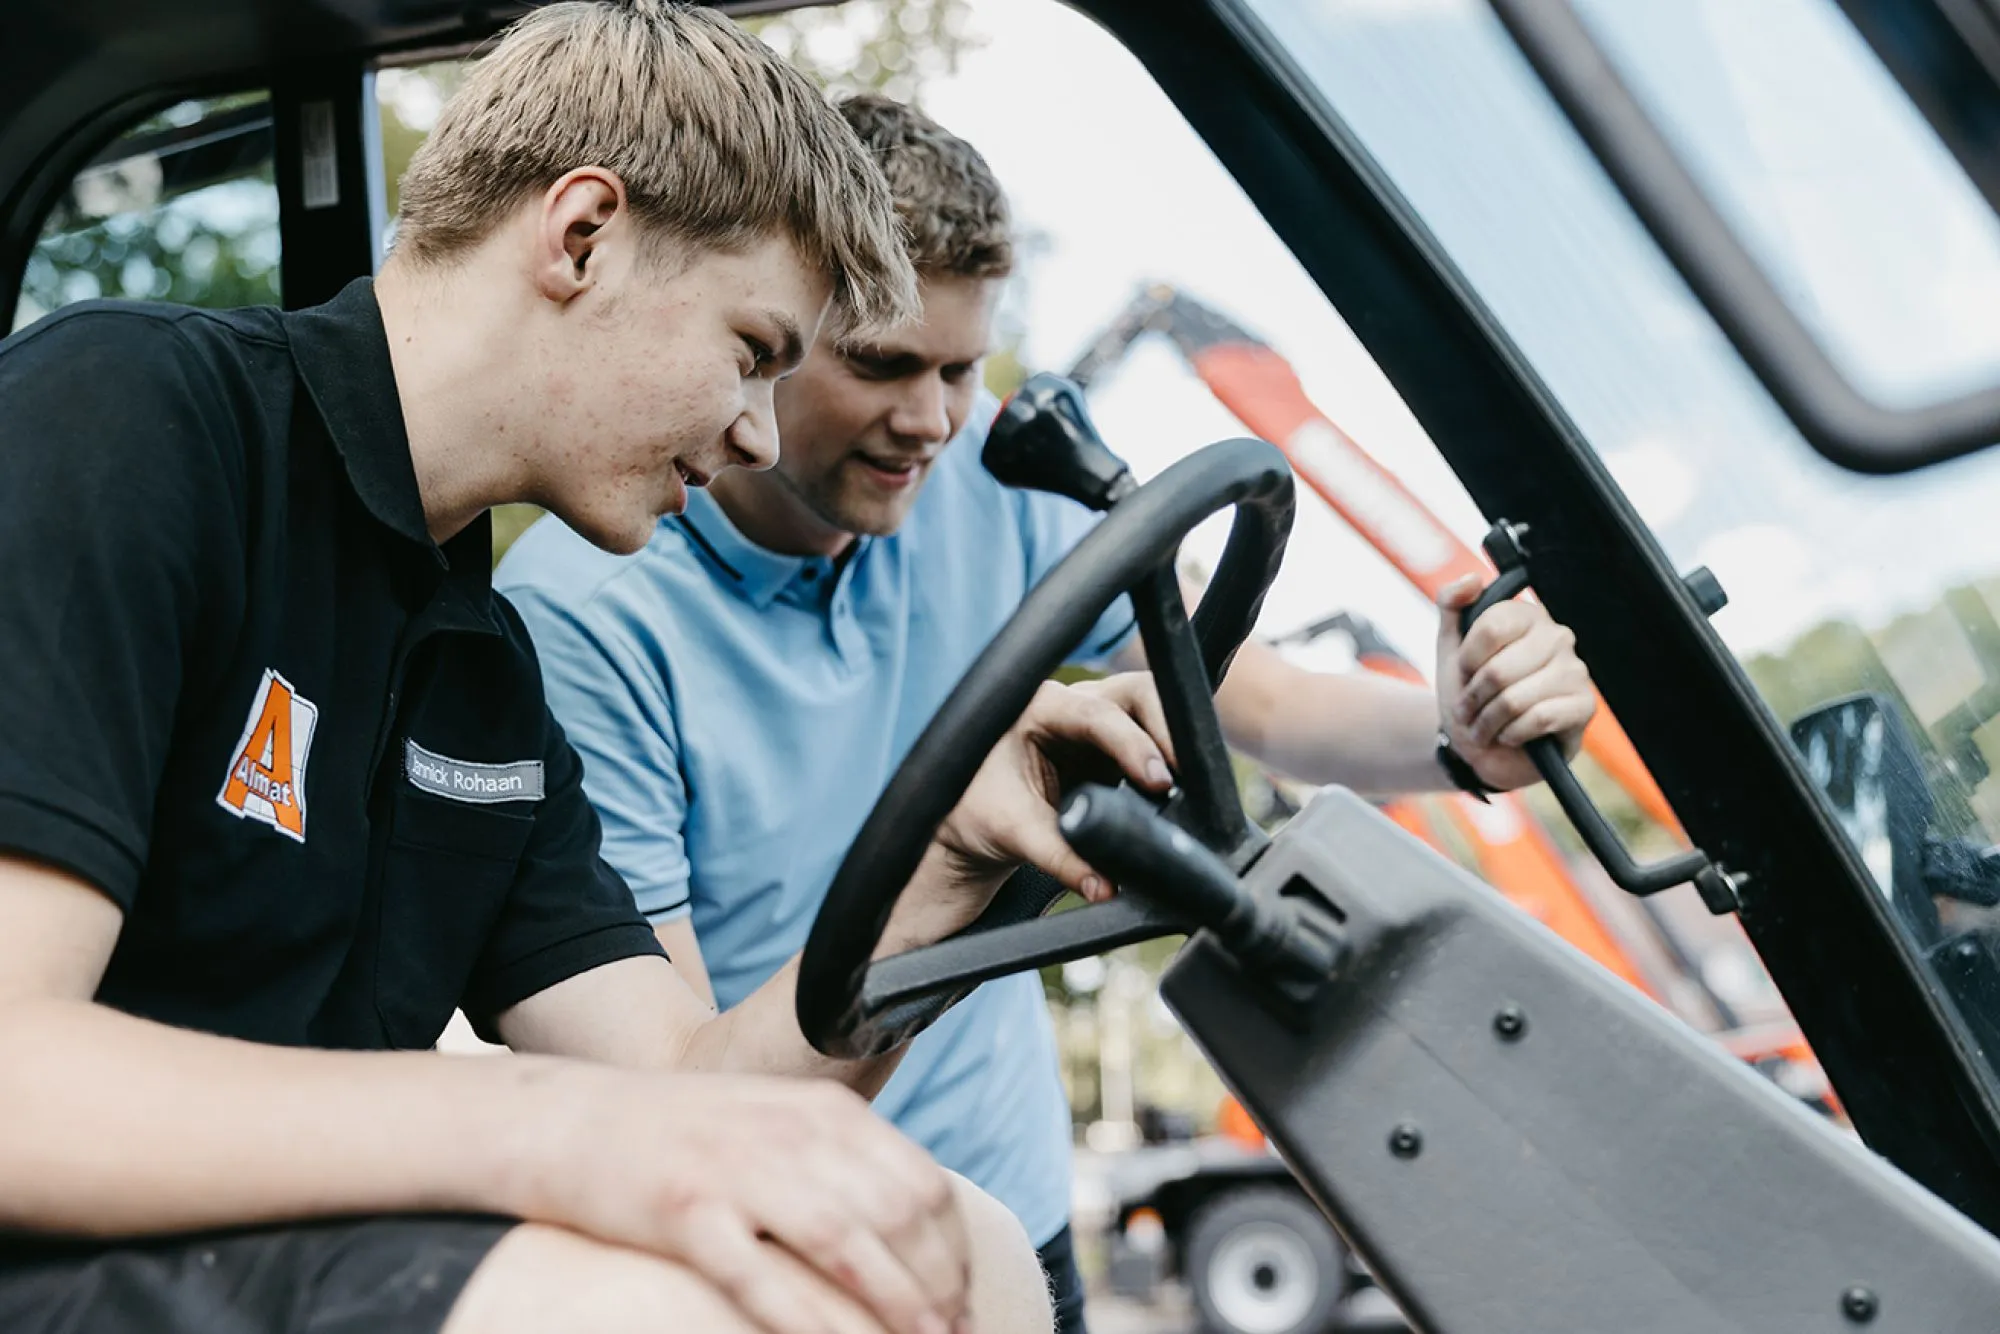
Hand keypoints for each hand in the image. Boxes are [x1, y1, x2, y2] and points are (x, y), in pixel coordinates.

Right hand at [534, 1068, 967, 1333]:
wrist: (574, 1119)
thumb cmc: (683, 1135)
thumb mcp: (777, 1125)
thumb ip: (840, 1161)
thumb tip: (911, 1224)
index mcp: (826, 1112)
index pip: (924, 1185)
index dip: (955, 1252)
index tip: (963, 1300)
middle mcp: (793, 1134)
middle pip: (900, 1216)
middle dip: (939, 1287)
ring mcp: (739, 1169)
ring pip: (846, 1246)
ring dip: (895, 1307)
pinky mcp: (686, 1211)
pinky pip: (762, 1278)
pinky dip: (808, 1321)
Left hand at [892, 676, 1176, 946]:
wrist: (967, 830)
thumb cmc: (974, 816)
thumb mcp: (1012, 833)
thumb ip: (1060, 857)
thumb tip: (1106, 887)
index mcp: (1037, 708)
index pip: (1097, 714)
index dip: (1133, 743)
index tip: (1158, 779)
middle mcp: (1069, 706)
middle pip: (1136, 696)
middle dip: (1165, 730)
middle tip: (1185, 777)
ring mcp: (1093, 726)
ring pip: (1150, 714)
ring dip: (1172, 745)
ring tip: (1190, 787)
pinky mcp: (1109, 752)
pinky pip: (1150, 745)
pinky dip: (1168, 763)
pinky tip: (1182, 792)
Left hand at [1435, 576, 1595, 791]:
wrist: (1482, 744)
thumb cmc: (1469, 691)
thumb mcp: (1449, 645)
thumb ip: (1451, 604)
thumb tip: (1471, 579)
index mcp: (1527, 616)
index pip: (1490, 628)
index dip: (1467, 660)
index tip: (1464, 673)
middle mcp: (1557, 637)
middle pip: (1498, 670)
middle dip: (1473, 698)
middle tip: (1469, 709)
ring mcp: (1575, 671)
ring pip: (1514, 698)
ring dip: (1488, 721)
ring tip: (1484, 726)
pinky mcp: (1584, 706)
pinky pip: (1538, 719)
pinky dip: (1512, 734)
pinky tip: (1510, 735)